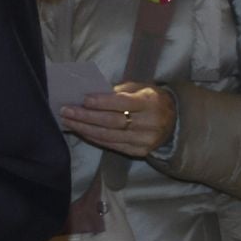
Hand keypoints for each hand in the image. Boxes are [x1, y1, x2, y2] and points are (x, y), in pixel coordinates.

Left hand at [61, 82, 176, 158]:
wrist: (174, 121)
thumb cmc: (151, 99)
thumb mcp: (140, 88)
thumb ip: (119, 91)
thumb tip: (91, 94)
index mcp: (150, 102)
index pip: (123, 103)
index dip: (102, 102)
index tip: (83, 99)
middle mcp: (149, 123)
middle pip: (112, 122)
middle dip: (86, 117)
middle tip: (66, 111)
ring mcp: (144, 140)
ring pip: (109, 136)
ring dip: (85, 129)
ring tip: (68, 121)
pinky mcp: (139, 152)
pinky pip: (112, 146)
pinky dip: (94, 138)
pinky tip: (81, 131)